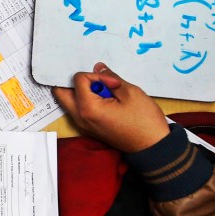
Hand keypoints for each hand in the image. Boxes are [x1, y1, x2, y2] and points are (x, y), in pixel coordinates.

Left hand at [52, 62, 169, 152]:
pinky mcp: (89, 128)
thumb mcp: (130, 92)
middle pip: (61, 92)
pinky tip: (104, 98)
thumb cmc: (144, 121)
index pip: (78, 80)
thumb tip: (98, 68)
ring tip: (102, 89)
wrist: (153, 147)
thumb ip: (110, 77)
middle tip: (96, 80)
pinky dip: (85, 101)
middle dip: (76, 81)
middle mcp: (80, 118)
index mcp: (88, 109)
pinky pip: (78, 110)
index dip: (96, 76)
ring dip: (80, 91)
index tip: (114, 82)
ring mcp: (83, 125)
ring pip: (69, 101)